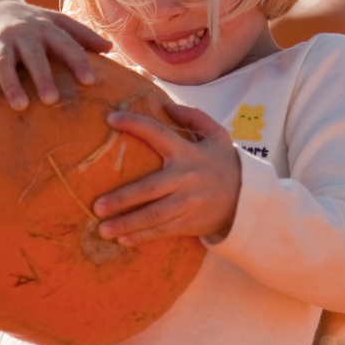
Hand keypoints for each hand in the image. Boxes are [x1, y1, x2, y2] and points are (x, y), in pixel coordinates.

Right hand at [0, 0, 111, 109]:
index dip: (78, 61)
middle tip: (52, 100)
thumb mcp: (57, 22)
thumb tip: (110, 49)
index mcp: (46, 28)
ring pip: (4, 63)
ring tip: (21, 106)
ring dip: (11, 84)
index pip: (65, 44)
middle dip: (42, 77)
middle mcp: (24, 34)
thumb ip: (82, 35)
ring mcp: (2, 43)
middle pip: (33, 55)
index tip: (90, 81)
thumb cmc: (34, 22)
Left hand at [93, 102, 240, 245]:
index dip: (135, 124)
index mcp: (188, 152)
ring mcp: (188, 203)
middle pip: (149, 189)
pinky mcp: (190, 223)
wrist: (248, 199)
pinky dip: (141, 237)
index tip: (111, 118)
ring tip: (102, 229)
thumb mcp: (217, 135)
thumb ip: (194, 117)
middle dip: (121, 198)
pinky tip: (122, 239)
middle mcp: (186, 178)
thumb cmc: (224, 163)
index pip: (158, 133)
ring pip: (153, 216)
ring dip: (126, 224)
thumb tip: (166, 105)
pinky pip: (162, 231)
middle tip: (96, 205)